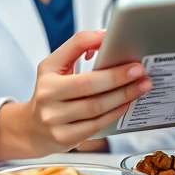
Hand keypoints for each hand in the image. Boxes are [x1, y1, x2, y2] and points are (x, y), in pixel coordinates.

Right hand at [23, 30, 150, 155]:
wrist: (33, 127)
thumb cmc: (51, 91)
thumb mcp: (55, 65)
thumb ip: (78, 46)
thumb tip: (105, 36)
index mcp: (47, 73)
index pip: (75, 53)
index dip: (99, 47)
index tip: (126, 56)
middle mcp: (47, 97)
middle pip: (89, 86)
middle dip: (119, 78)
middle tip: (141, 73)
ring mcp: (54, 120)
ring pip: (96, 108)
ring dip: (123, 97)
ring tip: (141, 88)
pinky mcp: (64, 138)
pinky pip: (96, 125)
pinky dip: (114, 114)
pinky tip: (126, 105)